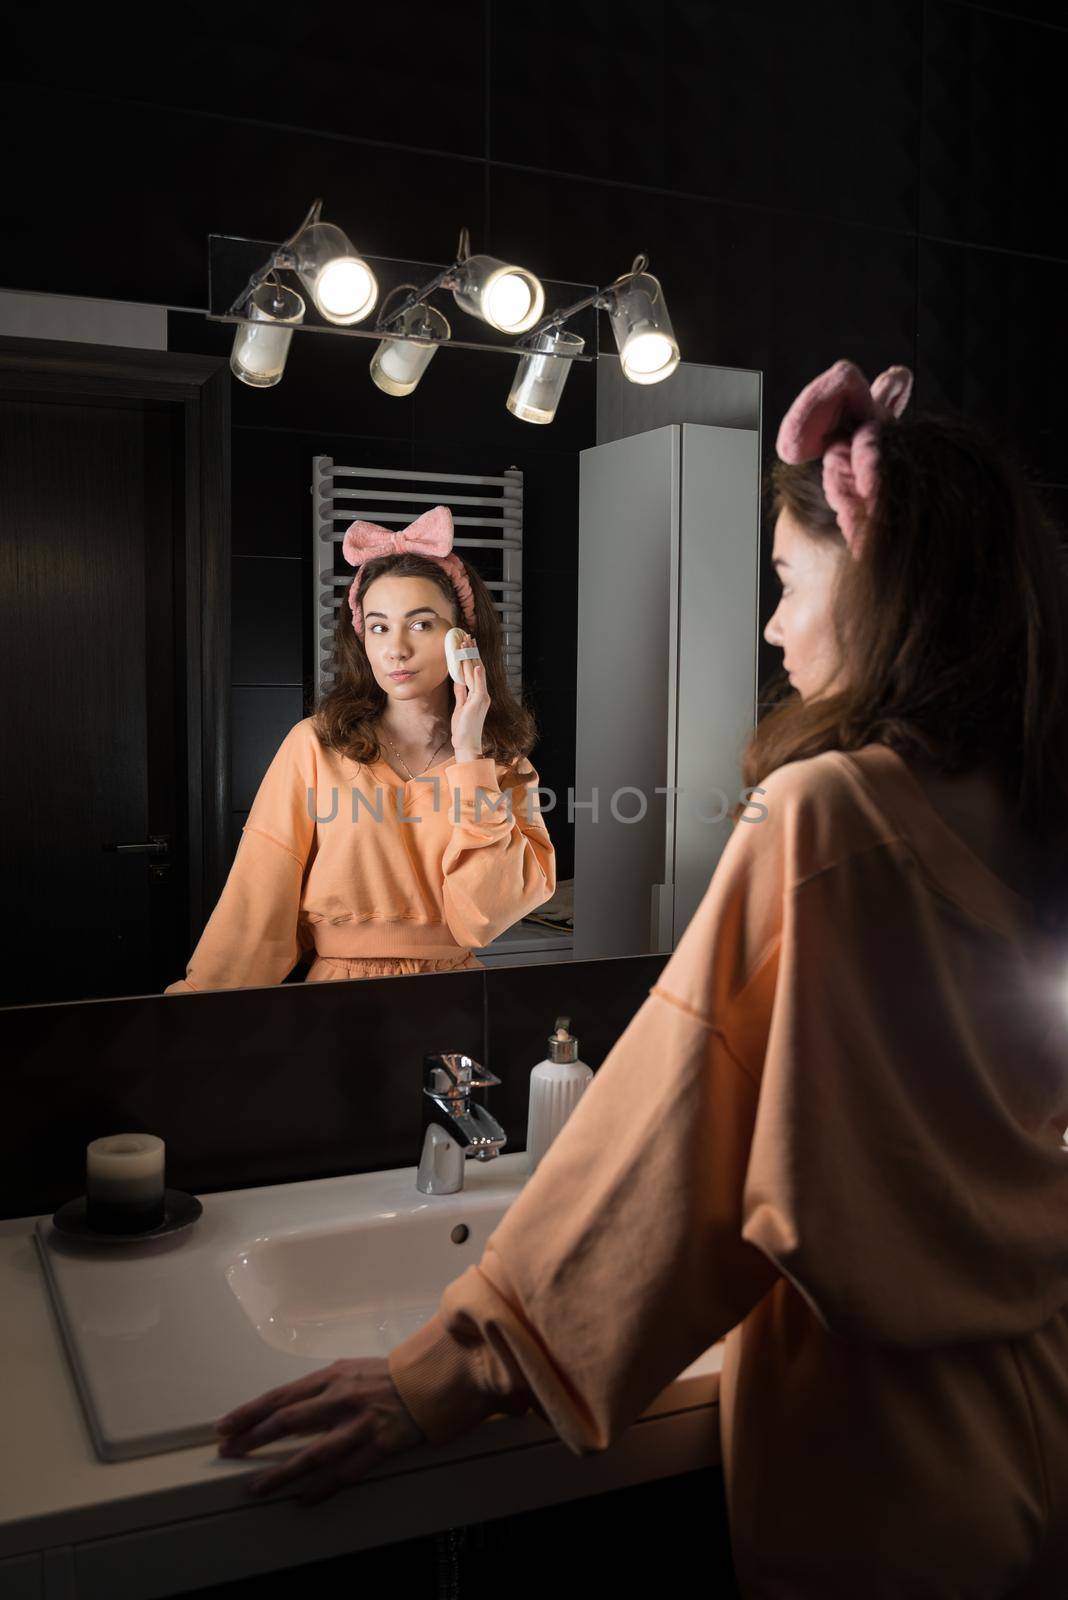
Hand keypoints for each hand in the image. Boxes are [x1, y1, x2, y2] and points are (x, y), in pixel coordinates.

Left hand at [214, 1357, 425, 1505]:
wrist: (432, 1380)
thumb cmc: (387, 1376)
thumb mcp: (349, 1371)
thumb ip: (320, 1389)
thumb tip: (287, 1410)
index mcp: (331, 1377)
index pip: (280, 1396)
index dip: (249, 1412)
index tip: (224, 1426)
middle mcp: (341, 1399)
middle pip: (288, 1421)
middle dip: (253, 1438)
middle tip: (228, 1452)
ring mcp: (359, 1424)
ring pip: (312, 1453)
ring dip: (282, 1472)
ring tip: (257, 1487)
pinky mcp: (379, 1446)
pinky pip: (345, 1473)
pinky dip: (322, 1489)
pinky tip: (302, 1500)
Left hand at [450, 629, 489, 758]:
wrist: (467, 743)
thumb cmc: (463, 728)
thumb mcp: (460, 707)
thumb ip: (461, 693)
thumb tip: (458, 680)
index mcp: (479, 694)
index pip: (474, 671)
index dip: (471, 657)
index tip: (467, 644)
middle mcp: (483, 694)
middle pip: (477, 668)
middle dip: (472, 652)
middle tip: (467, 636)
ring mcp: (482, 698)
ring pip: (476, 673)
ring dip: (471, 658)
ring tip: (467, 643)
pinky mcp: (479, 703)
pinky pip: (478, 686)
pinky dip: (477, 675)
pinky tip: (475, 664)